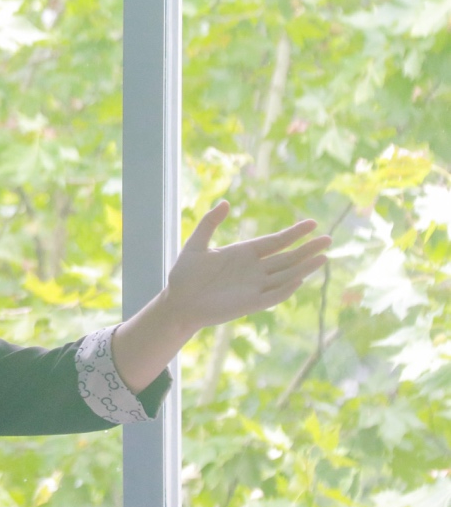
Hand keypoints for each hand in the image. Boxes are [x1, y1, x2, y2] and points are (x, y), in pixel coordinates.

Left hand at [163, 200, 331, 333]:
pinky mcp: (249, 303)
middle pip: (287, 258)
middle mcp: (254, 270)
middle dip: (307, 249)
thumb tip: (225, 202)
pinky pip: (272, 296)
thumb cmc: (184, 275)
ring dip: (304, 268)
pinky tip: (299, 280)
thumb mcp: (196, 244)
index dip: (294, 233)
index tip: (313, 223)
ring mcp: (254, 287)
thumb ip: (209, 222)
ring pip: (285, 275)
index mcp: (244, 253)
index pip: (276, 241)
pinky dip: (286, 289)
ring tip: (324, 257)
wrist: (177, 302)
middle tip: (329, 238)